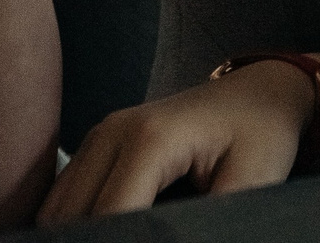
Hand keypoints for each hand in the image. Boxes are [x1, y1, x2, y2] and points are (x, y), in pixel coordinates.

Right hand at [40, 63, 313, 220]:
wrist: (259, 93)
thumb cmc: (262, 134)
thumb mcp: (254, 180)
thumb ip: (212, 223)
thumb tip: (176, 240)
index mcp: (150, 139)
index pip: (110, 220)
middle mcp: (112, 132)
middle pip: (72, 218)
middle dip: (93, 241)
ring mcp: (98, 136)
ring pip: (58, 212)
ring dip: (78, 235)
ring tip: (122, 239)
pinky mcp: (95, 146)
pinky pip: (63, 200)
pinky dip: (73, 226)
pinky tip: (102, 235)